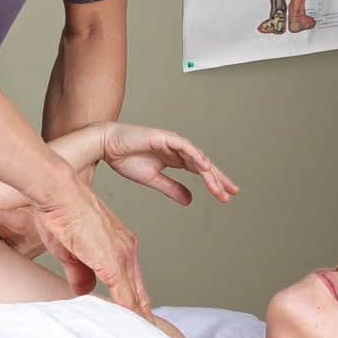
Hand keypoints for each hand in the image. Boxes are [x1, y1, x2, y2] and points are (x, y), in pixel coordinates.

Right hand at [33, 180, 147, 316]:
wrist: (59, 193)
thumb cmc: (61, 215)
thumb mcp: (70, 251)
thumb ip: (80, 273)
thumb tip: (83, 290)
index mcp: (121, 245)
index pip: (132, 283)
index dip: (135, 305)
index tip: (137, 324)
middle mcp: (128, 250)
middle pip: (140, 293)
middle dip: (142, 318)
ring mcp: (122, 256)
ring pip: (135, 297)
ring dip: (137, 321)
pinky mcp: (111, 262)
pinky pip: (124, 296)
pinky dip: (128, 314)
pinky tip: (131, 329)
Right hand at [101, 123, 238, 205]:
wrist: (106, 146)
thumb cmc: (125, 159)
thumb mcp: (153, 179)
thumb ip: (171, 188)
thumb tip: (190, 200)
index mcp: (174, 158)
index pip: (199, 171)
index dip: (213, 182)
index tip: (226, 196)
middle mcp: (177, 149)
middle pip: (203, 165)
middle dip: (218, 179)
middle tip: (231, 193)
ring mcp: (172, 142)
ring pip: (197, 157)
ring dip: (209, 172)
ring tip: (219, 187)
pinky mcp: (164, 137)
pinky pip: (184, 147)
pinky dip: (195, 156)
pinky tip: (205, 167)